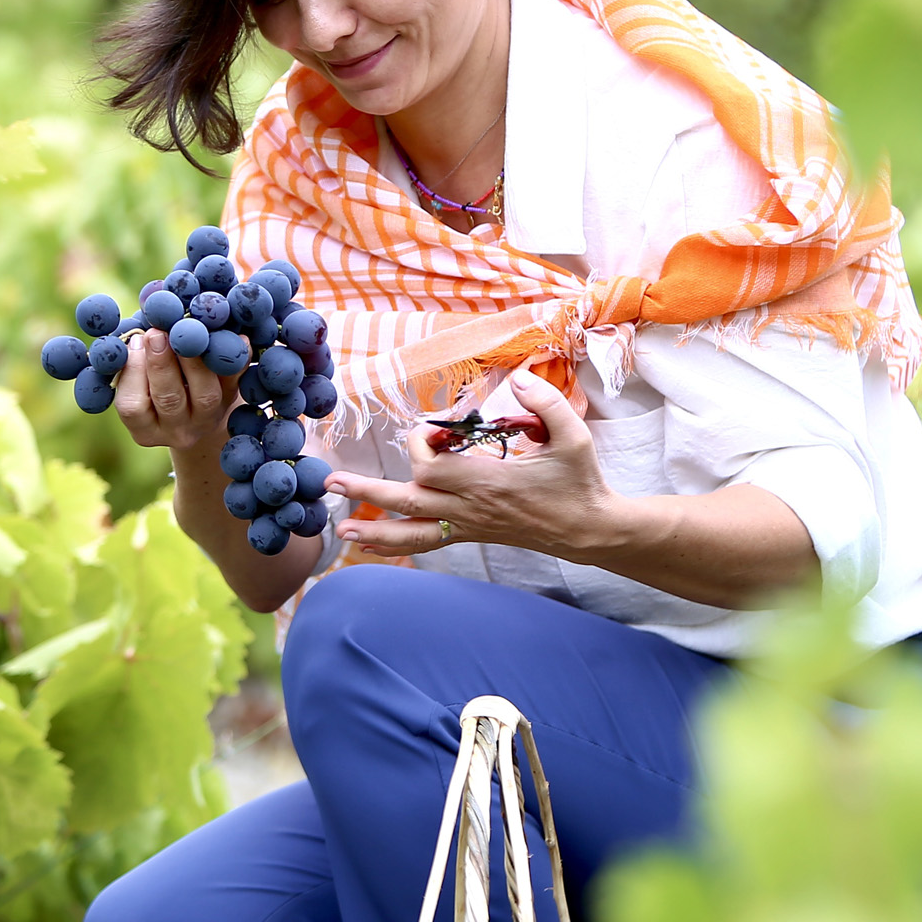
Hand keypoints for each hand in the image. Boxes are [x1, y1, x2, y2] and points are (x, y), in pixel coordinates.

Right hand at [113, 327, 238, 453]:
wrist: (197, 399)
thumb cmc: (154, 381)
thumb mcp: (139, 378)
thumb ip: (135, 360)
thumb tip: (137, 336)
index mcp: (145, 428)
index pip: (133, 407)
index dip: (133, 373)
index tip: (135, 340)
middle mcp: (177, 430)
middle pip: (169, 400)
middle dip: (162, 364)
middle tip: (157, 333)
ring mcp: (208, 419)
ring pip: (205, 395)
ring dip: (195, 361)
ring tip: (186, 332)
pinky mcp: (232, 401)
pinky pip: (236, 381)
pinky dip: (236, 358)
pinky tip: (234, 337)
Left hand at [331, 370, 620, 557]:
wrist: (590, 530)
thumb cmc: (580, 482)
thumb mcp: (573, 436)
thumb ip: (546, 402)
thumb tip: (517, 377)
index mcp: (489, 483)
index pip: (432, 468)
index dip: (419, 446)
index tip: (431, 428)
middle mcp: (472, 508)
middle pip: (409, 501)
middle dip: (368, 491)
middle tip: (331, 483)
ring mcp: (471, 525)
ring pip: (413, 533)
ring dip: (375, 529)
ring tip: (341, 527)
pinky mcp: (474, 534)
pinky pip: (429, 542)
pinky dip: (398, 544)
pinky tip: (372, 544)